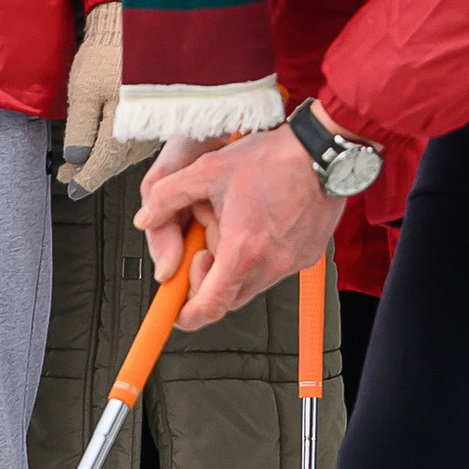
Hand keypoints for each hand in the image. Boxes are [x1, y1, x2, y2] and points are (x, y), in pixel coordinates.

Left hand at [58, 2, 149, 195]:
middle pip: (115, 163)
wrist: (132, 28)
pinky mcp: (157, 118)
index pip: (104, 162)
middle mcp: (146, 130)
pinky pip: (135, 143)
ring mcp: (154, 125)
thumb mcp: (83, 91)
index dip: (84, 178)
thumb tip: (77, 160)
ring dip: (103, 161)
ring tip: (79, 162)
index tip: (69, 185)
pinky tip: (103, 146)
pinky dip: (117, 149)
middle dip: (89, 170)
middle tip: (67, 173)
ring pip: (126, 156)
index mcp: (126, 125)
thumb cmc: (108, 54)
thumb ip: (80, 129)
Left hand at [136, 125, 340, 327]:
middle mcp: (270, 265)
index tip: (177, 311)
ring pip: (251, 283)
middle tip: (205, 243)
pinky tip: (258, 223)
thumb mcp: (208, 170)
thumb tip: (146, 218)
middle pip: (228, 298)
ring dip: (235, 264)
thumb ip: (168, 196)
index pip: (210, 306)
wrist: (322, 153)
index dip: (187, 315)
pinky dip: (259, 256)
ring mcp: (291, 263)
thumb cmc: (273, 159)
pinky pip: (274, 270)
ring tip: (236, 223)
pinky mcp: (306, 257)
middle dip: (209, 278)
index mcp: (243, 250)